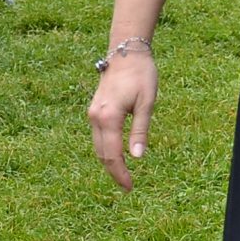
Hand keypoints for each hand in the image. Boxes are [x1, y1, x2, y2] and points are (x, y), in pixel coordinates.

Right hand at [86, 50, 157, 191]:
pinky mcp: (94, 111)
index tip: (130, 187)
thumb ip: (140, 131)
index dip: (120, 173)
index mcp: (108, 118)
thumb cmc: (141, 75)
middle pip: (102, 154)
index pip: (112, 155)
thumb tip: (137, 158)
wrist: (126, 52)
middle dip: (114, 172)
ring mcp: (92, 114)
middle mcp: (95, 118)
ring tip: (124, 175)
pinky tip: (117, 156)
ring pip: (98, 147)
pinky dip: (106, 150)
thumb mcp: (147, 103)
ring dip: (109, 162)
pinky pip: (98, 137)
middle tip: (128, 186)